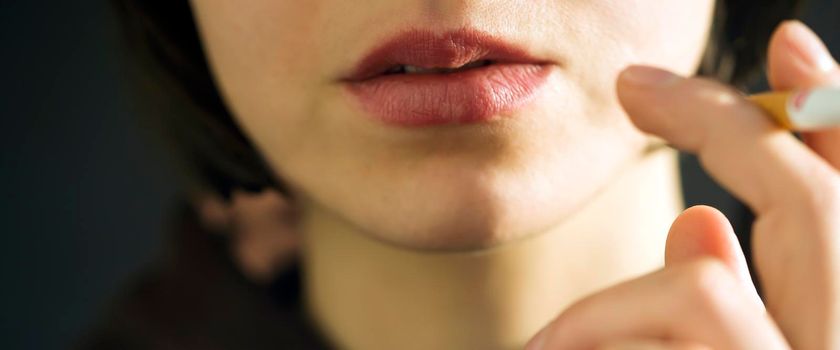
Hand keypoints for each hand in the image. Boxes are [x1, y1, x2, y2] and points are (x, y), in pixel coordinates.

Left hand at [526, 21, 839, 349]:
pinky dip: (591, 330)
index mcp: (833, 328)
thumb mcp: (698, 349)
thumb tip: (696, 220)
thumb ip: (713, 288)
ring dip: (606, 310)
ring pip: (705, 278)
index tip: (787, 42)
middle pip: (813, 203)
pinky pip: (676, 314)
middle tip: (634, 81)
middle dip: (719, 125)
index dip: (830, 114)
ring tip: (546, 348)